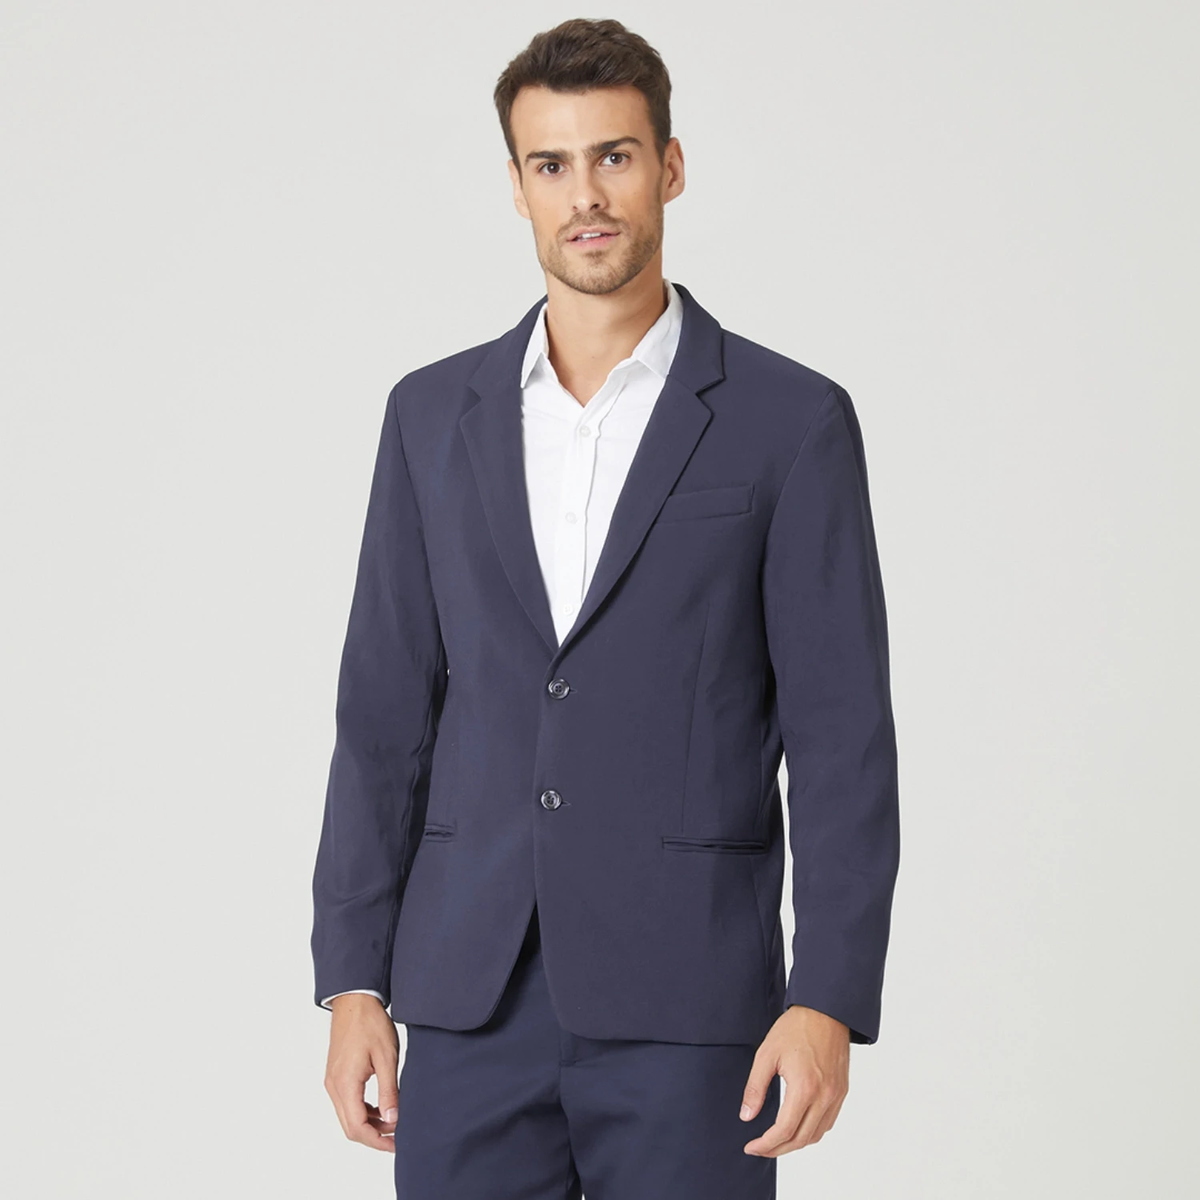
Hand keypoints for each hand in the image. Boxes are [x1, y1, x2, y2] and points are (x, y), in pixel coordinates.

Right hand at [323, 993, 400, 1151]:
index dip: (377, 1141)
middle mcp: (334, 1087)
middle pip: (350, 1127)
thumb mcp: (386, 1057)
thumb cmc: (370, 1024)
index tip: (397, 1144)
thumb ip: (389, 1091)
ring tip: (393, 1121)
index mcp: (345, 1084)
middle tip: (398, 1138)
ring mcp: (333, 1081)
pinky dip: (363, 1111)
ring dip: (369, 1124)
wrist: (354, 1001)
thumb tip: (393, 1120)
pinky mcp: (336, 1075)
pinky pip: (347, 1103)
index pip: (357, 1128)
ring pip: (348, 1116)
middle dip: (374, 1137)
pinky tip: (381, 1107)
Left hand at [739, 1004, 849, 1156]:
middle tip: (760, 1149)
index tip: (751, 1147)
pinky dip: (811, 1132)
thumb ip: (755, 1088)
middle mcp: (824, 1096)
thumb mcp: (766, 1054)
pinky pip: (827, 1122)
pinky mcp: (842, 1092)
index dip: (766, 1144)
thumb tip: (747, 1116)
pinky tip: (797, 1127)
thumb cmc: (796, 1028)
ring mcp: (836, 1096)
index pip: (784, 1130)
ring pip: (816, 1135)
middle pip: (801, 1139)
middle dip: (778, 1149)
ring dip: (795, 1143)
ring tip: (776, 1142)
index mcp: (805, 1088)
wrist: (826, 1011)